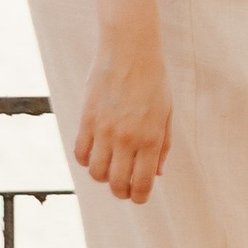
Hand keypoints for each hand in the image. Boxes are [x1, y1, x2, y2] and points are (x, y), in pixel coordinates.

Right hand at [75, 39, 172, 202]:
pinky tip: (95, 153)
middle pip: (116, 183)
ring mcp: (104, 130)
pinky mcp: (86, 120)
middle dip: (120, 192)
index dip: (139, 197)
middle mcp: (127, 138)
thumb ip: (162, 146)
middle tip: (123, 187)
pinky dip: (86, 160)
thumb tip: (156, 174)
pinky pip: (81, 153)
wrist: (130, 50)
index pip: (142, 183)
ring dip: (102, 177)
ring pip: (95, 173)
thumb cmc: (153, 81)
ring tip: (109, 168)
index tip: (138, 197)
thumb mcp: (167, 114)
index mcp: (151, 138)